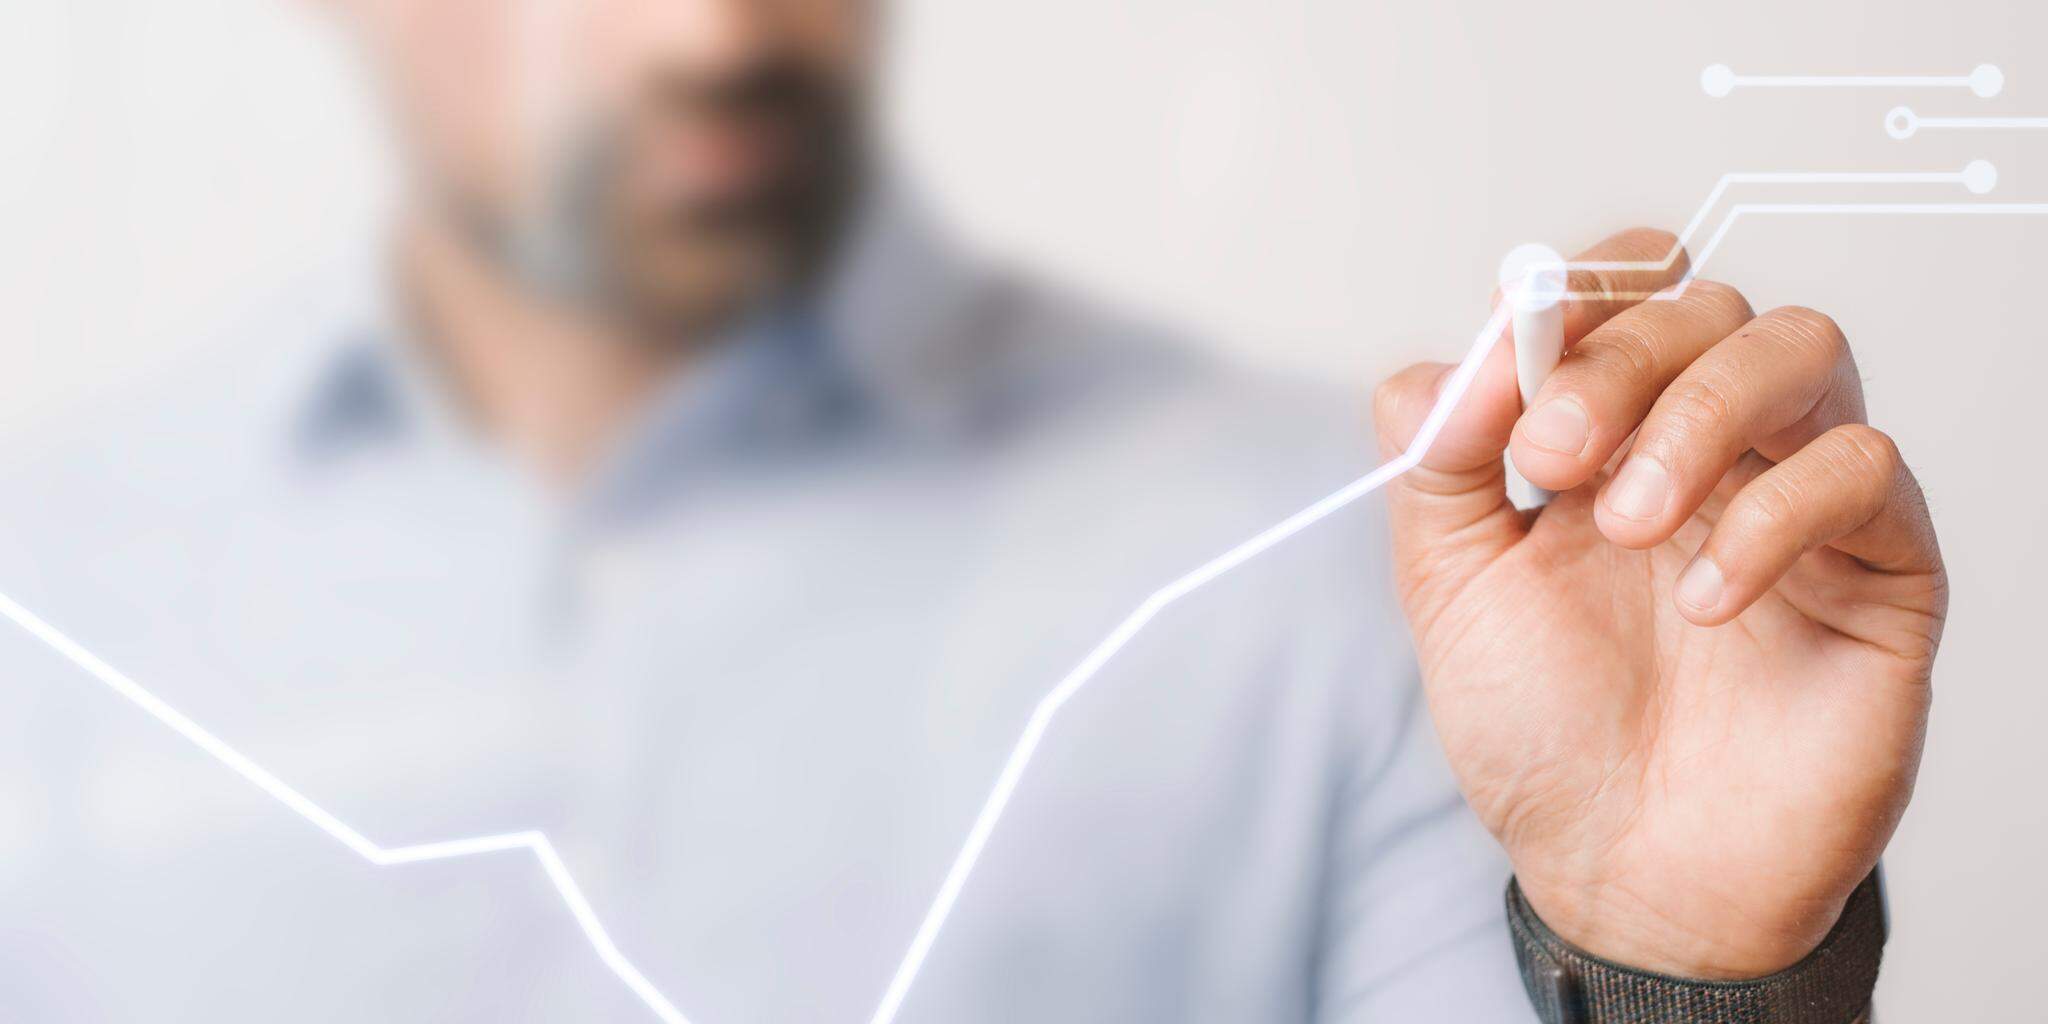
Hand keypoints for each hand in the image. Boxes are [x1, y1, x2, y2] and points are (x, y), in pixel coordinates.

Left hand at [1372, 228, 1946, 978]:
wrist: (1622, 873)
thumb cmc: (1545, 732)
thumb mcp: (1449, 586)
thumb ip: (1435, 463)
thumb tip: (1443, 362)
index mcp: (1608, 434)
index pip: (1624, 288)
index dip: (1576, 294)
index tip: (1511, 362)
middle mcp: (1709, 446)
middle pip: (1704, 304)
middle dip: (1618, 359)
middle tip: (1551, 458)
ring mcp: (1798, 496)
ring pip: (1801, 347)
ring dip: (1698, 413)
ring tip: (1626, 525)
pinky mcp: (1882, 568)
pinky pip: (1864, 470)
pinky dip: (1775, 515)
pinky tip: (1707, 601)